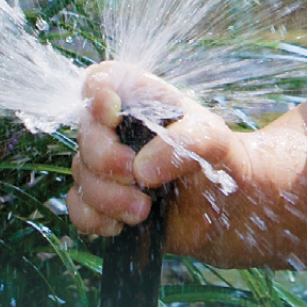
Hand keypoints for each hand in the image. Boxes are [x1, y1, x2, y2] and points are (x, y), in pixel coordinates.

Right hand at [66, 62, 245, 241]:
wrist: (228, 210)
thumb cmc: (220, 162)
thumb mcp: (215, 141)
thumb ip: (186, 144)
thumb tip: (140, 169)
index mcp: (142, 102)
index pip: (102, 80)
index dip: (97, 93)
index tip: (112, 114)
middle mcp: (118, 131)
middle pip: (85, 132)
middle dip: (105, 158)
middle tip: (133, 175)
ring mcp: (107, 168)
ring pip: (81, 174)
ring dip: (107, 196)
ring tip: (142, 210)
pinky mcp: (104, 203)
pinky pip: (78, 209)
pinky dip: (96, 220)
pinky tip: (122, 225)